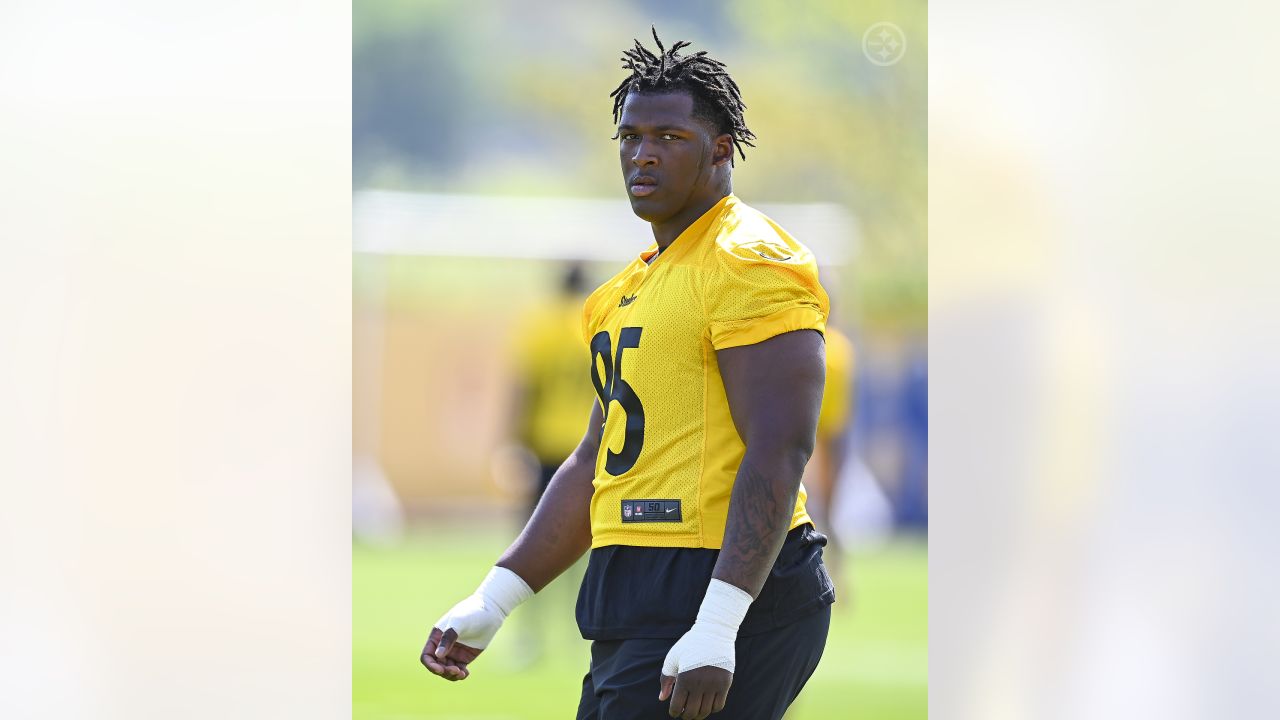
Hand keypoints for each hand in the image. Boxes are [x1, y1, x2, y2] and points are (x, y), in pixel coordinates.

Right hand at [418, 567, 532, 681]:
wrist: (490, 611)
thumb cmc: (472, 612)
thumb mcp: (459, 622)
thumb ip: (448, 637)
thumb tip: (438, 655)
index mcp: (437, 637)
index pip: (427, 656)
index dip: (431, 665)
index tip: (440, 669)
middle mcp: (443, 646)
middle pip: (436, 665)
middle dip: (443, 671)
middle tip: (455, 670)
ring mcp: (454, 652)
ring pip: (447, 670)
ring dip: (451, 675)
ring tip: (461, 673)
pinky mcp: (465, 657)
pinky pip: (458, 670)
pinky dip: (460, 675)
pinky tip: (465, 674)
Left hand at [658, 626, 735, 718]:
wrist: (714, 633)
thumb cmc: (689, 645)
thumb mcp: (673, 658)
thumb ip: (665, 679)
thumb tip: (662, 699)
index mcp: (684, 678)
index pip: (677, 706)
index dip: (674, 712)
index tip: (674, 711)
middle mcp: (699, 684)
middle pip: (692, 712)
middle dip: (686, 715)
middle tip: (684, 712)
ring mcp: (714, 684)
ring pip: (706, 711)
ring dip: (699, 714)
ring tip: (695, 710)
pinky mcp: (725, 683)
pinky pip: (719, 705)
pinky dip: (711, 709)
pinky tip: (706, 703)